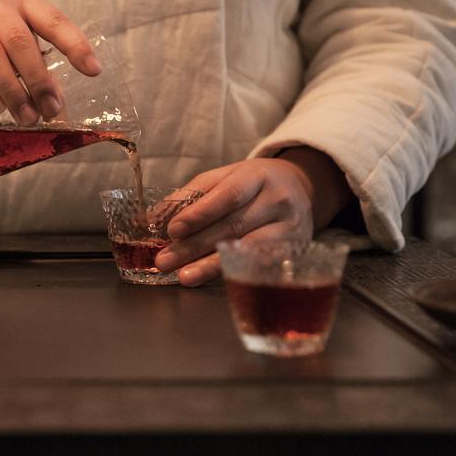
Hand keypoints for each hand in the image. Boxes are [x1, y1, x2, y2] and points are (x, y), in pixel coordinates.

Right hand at [0, 0, 101, 124]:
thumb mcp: (16, 20)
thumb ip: (35, 51)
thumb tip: (56, 97)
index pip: (53, 20)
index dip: (74, 45)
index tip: (93, 71)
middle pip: (19, 42)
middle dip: (38, 80)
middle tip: (51, 110)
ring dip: (12, 90)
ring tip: (26, 116)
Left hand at [155, 148, 352, 286]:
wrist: (300, 188)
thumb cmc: (253, 183)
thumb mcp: (225, 176)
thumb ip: (192, 194)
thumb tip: (154, 218)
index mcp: (257, 176)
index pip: (228, 196)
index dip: (199, 214)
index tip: (172, 230)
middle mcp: (277, 201)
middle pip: (233, 226)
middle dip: (195, 246)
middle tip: (165, 261)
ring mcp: (290, 227)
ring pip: (247, 249)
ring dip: (211, 265)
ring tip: (183, 276)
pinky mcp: (295, 250)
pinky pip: (261, 264)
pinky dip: (234, 272)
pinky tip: (212, 280)